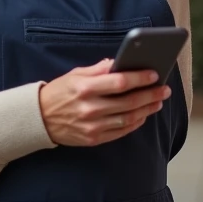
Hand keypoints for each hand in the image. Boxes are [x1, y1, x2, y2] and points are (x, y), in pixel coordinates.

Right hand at [38, 58, 170, 146]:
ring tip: (158, 102)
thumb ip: (99, 69)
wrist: (38, 119)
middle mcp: (90, 108)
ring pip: (128, 118)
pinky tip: (143, 115)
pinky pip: (121, 131)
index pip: (120, 82)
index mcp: (85, 88)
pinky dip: (135, 123)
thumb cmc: (59, 92)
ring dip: (147, 110)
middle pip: (129, 102)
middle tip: (164, 89)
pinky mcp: (93, 139)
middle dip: (150, 95)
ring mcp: (92, 126)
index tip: (154, 74)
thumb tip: (121, 62)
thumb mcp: (75, 74)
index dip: (140, 78)